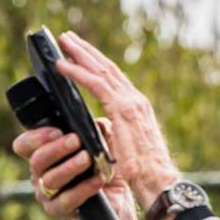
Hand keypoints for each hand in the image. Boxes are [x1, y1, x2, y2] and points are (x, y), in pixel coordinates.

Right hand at [10, 120, 138, 219]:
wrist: (117, 199)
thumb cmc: (104, 168)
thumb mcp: (105, 145)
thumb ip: (101, 131)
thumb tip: (98, 124)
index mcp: (45, 154)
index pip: (24, 145)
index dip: (35, 137)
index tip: (57, 131)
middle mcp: (40, 174)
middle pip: (36, 160)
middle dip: (57, 149)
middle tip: (76, 140)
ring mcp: (46, 194)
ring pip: (50, 180)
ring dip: (70, 167)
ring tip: (88, 159)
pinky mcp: (57, 210)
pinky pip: (65, 200)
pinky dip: (83, 189)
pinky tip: (98, 180)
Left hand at [51, 31, 182, 215]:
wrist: (157, 181)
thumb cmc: (141, 172)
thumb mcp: (124, 145)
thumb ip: (112, 130)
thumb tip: (97, 125)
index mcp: (136, 106)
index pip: (113, 78)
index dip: (96, 63)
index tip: (80, 52)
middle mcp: (135, 99)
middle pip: (107, 68)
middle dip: (86, 51)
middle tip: (67, 38)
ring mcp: (130, 102)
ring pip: (100, 71)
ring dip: (79, 55)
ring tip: (62, 43)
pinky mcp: (122, 110)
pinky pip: (95, 85)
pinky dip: (77, 73)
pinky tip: (62, 67)